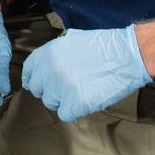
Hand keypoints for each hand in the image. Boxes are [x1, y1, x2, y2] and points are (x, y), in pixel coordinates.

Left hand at [21, 26, 151, 121]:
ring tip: (81, 90)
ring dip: (64, 101)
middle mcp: (49, 70)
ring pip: (51, 103)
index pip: (29, 70)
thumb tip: (45, 68)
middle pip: (38, 90)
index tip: (36, 84)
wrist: (126, 55)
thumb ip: (55, 54)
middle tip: (66, 88)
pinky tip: (86, 99)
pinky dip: (75, 110)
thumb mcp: (72, 40)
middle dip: (50, 90)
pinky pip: (65, 114)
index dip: (32, 78)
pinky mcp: (74, 104)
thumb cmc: (104, 46)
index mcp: (47, 53)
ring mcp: (61, 88)